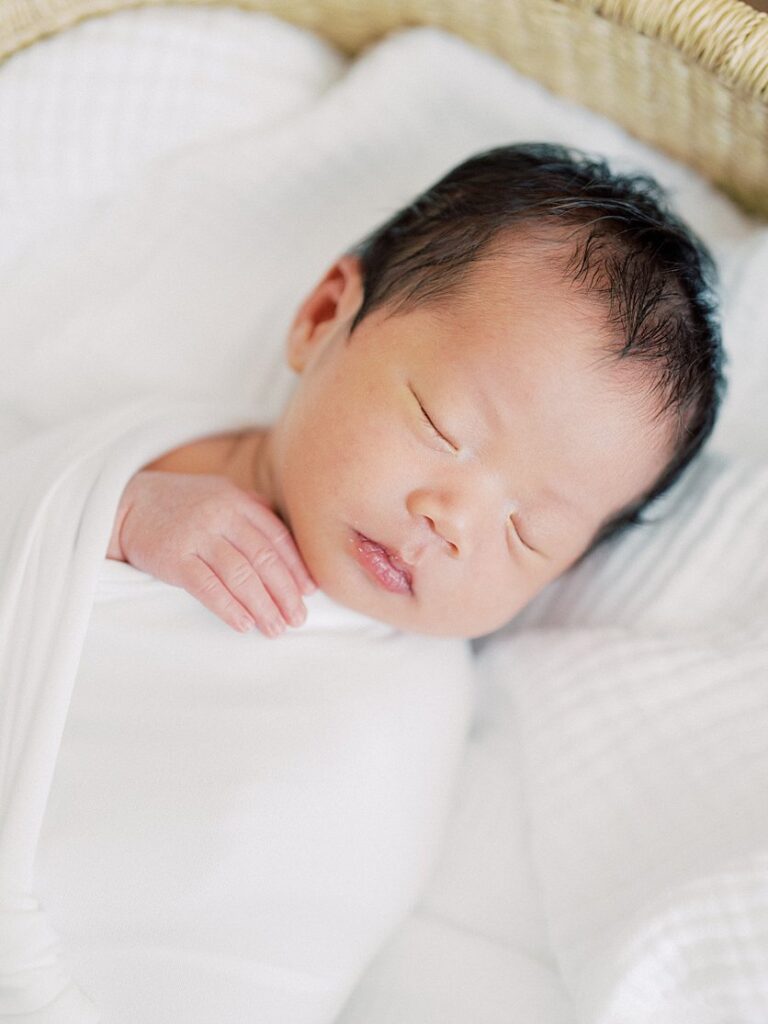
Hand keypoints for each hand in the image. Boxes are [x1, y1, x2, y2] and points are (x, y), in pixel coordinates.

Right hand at [109, 470, 315, 636]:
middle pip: (264, 559)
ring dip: (263, 606)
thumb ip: (252, 512)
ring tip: (275, 628)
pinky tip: (244, 624)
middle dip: (285, 593)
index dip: (296, 568)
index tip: (308, 592)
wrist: (125, 504)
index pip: (277, 538)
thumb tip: (290, 548)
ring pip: (240, 576)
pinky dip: (229, 608)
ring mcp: (197, 536)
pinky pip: (208, 588)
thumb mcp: (219, 495)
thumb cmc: (181, 505)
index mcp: (237, 501)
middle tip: (298, 619)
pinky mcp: (174, 558)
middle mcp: (221, 515)